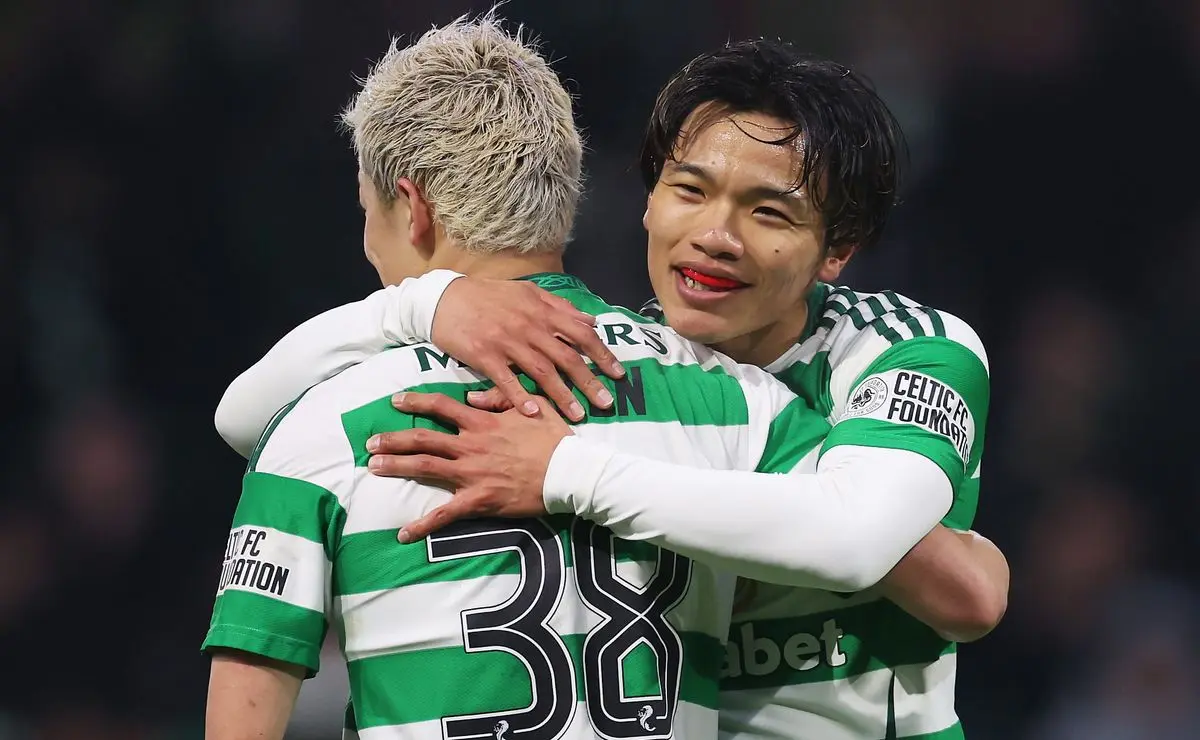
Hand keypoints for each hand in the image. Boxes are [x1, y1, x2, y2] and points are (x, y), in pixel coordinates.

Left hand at [366, 391, 573, 542]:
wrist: (569, 472)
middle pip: (423, 438)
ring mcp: (472, 473)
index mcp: (483, 422)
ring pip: (426, 467)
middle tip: (371, 442)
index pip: (442, 407)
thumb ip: (500, 398)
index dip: (416, 402)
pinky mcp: (479, 501)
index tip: (395, 401)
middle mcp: (471, 445)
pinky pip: (445, 514)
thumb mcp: (532, 406)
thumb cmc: (555, 439)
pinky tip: (403, 533)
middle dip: (393, 439)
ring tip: (374, 467)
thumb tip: (472, 397)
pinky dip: (423, 524)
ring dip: (397, 466)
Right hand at [430, 277, 625, 420]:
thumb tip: (591, 319)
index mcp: (542, 310)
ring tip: (578, 416)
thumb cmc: (488, 296)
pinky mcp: (484, 355)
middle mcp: (529, 326)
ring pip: (542, 372)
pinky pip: (506, 379)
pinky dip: (520, 396)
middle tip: (606, 404)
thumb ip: (560, 307)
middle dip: (590, 382)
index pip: (581, 333)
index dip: (602, 354)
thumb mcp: (527, 293)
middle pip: (567, 357)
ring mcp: (507, 341)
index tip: (618, 374)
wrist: (444, 298)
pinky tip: (533, 412)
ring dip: (562, 395)